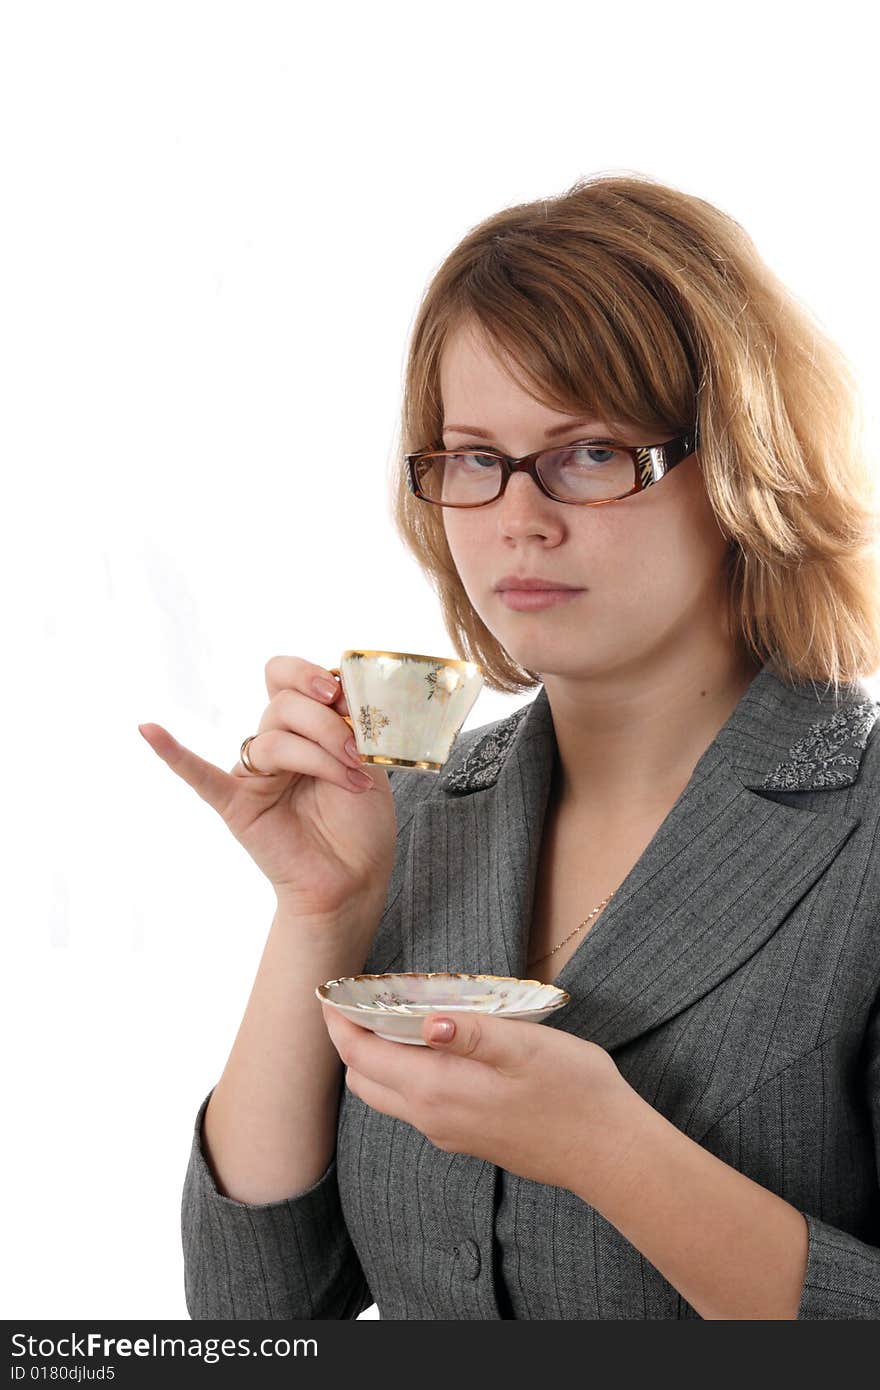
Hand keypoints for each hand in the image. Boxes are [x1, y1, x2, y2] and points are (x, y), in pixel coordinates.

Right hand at [138, 655, 396, 918]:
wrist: (356, 880)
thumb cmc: (361, 822)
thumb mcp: (367, 759)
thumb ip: (350, 723)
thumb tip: (339, 686)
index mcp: (301, 726)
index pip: (285, 676)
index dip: (308, 675)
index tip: (339, 694)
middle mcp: (272, 744)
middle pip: (282, 704)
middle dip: (326, 724)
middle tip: (356, 752)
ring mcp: (252, 775)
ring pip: (272, 740)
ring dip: (319, 756)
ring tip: (351, 782)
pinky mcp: (236, 806)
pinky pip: (199, 776)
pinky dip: (174, 753)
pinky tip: (149, 731)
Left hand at [320, 1003, 637, 1192]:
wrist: (608, 1153)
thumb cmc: (573, 1093)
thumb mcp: (527, 1048)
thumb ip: (473, 1033)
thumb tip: (426, 1021)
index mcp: (436, 1090)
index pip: (360, 1055)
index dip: (339, 1021)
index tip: (330, 990)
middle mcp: (431, 1117)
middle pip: (364, 1078)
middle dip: (352, 1039)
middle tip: (364, 998)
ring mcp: (448, 1132)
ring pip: (388, 1095)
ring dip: (379, 1057)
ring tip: (398, 1015)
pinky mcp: (467, 1137)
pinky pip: (416, 1104)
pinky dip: (407, 1073)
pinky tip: (437, 1046)